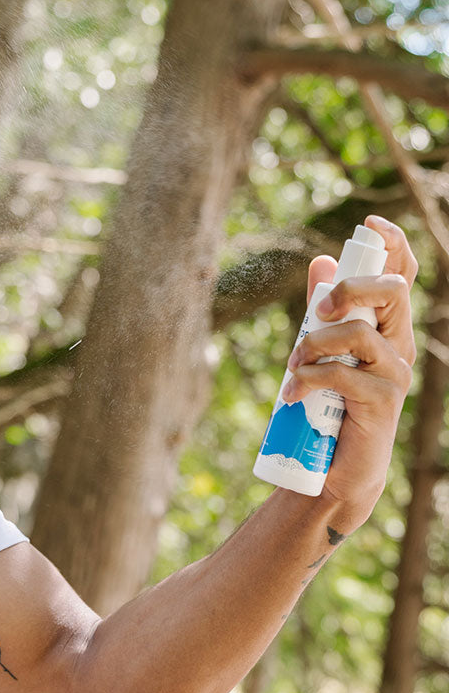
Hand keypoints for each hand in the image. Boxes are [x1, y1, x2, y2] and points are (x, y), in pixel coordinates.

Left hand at [281, 215, 417, 521]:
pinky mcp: (381, 401)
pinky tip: (291, 393)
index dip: (393, 246)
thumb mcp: (322, 350)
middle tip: (316, 311)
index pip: (401, 277)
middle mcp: (398, 345)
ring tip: (292, 367)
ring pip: (358, 332)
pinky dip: (306, 378)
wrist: (334, 468)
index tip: (370, 223)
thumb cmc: (328, 406)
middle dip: (350, 289)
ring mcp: (394, 373)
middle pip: (391, 292)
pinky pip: (340, 372)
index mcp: (386, 328)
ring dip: (312, 344)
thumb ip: (323, 310)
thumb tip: (321, 261)